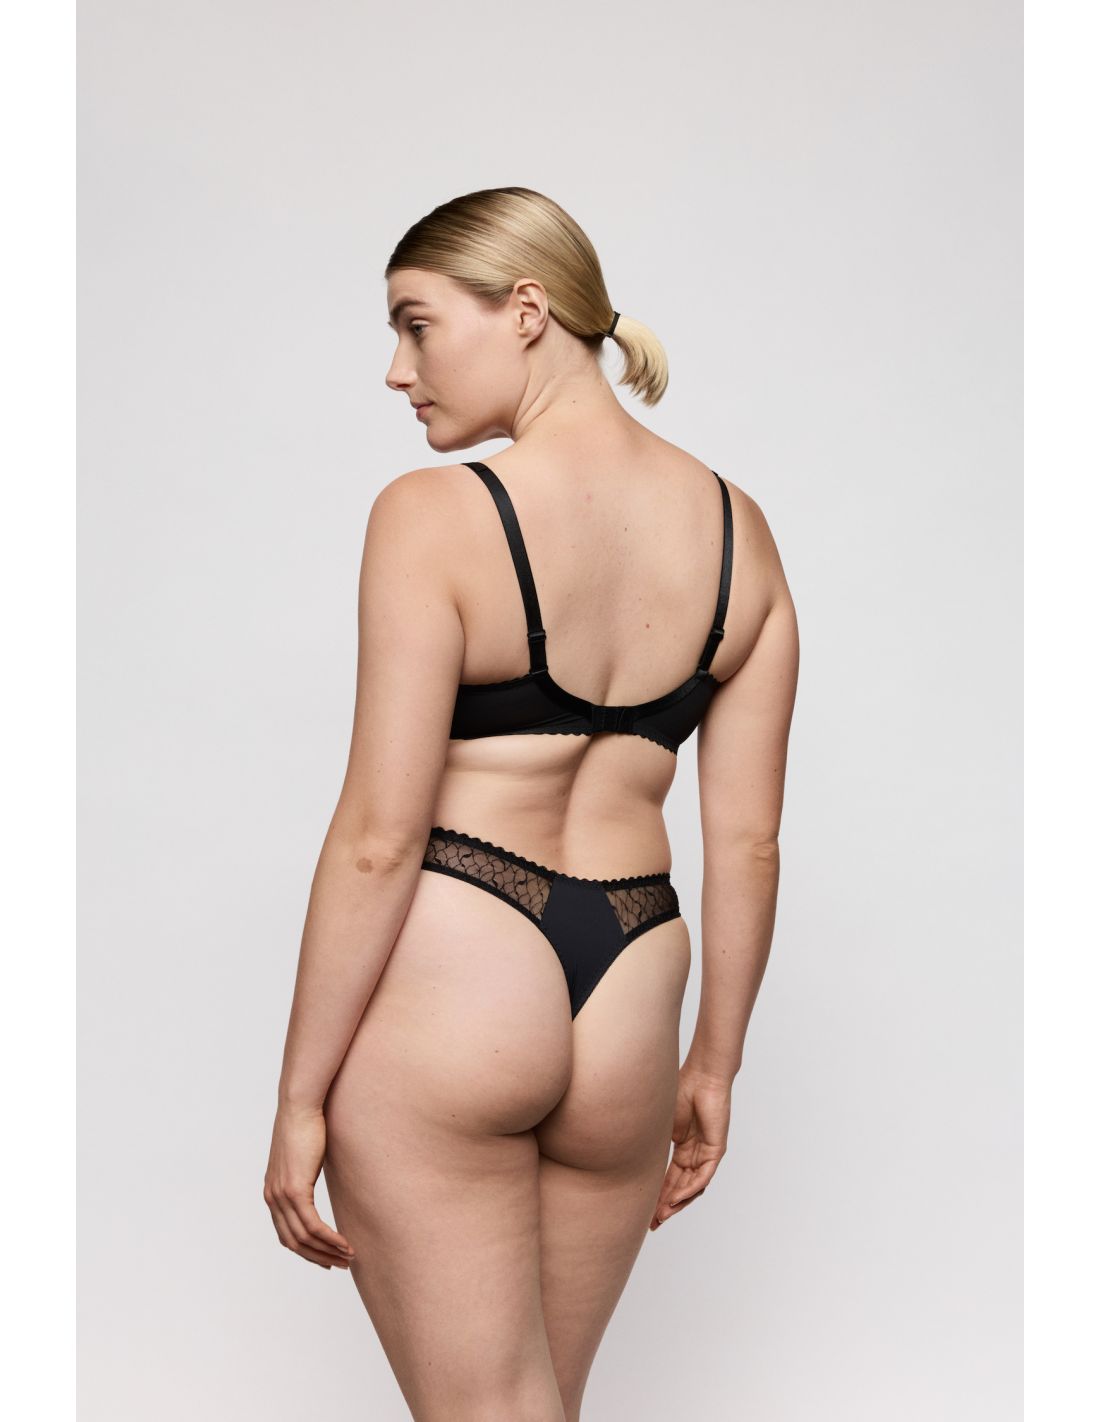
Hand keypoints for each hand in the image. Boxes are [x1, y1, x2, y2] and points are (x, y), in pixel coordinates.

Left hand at [263, 1104, 355, 1269]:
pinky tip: (345, 1243)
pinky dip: (330, 1239)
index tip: (326, 1258)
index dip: (306, 1251)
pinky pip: (312, 1225)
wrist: (299, 1106)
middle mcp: (273, 1198)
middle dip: (318, 1257)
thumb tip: (316, 1176)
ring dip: (328, 1251)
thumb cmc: (305, 1125)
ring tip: (349, 1256)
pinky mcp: (295, 1190)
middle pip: (293, 1242)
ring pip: (304, 1238)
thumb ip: (304, 1173)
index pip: (286, 1234)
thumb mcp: (302, 1156)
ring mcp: (282, 1196)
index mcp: (272, 1192)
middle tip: (341, 1264)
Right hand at [649, 1066, 731, 1230]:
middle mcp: (695, 1153)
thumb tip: (628, 1150)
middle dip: (665, 1206)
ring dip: (677, 1202)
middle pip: (680, 1187)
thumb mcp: (661, 1121)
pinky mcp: (716, 1149)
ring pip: (692, 1186)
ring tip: (661, 1216)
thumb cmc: (682, 1089)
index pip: (670, 1177)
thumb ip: (652, 1139)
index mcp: (682, 1146)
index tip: (646, 1211)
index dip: (658, 1195)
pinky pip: (703, 1176)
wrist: (703, 1075)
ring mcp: (706, 1152)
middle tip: (652, 1223)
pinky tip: (676, 1199)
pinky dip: (690, 1189)